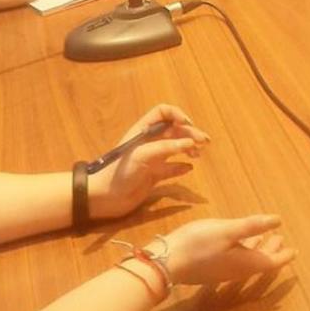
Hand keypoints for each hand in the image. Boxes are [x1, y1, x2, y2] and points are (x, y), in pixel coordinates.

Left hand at [87, 104, 210, 219]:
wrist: (104, 197)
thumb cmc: (120, 171)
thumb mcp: (143, 155)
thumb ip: (167, 148)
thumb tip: (190, 143)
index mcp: (143, 131)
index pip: (163, 113)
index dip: (177, 114)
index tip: (188, 124)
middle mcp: (149, 142)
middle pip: (173, 131)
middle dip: (189, 133)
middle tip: (205, 142)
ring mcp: (152, 159)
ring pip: (175, 148)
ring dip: (188, 148)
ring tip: (199, 154)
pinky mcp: (153, 175)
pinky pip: (171, 168)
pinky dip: (181, 166)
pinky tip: (189, 168)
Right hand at [165, 215, 295, 285]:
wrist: (167, 262)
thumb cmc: (199, 244)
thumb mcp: (227, 230)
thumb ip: (253, 226)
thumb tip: (279, 222)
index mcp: (245, 262)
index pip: (271, 261)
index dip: (284, 255)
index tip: (295, 250)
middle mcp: (237, 270)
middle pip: (260, 261)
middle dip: (272, 249)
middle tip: (281, 239)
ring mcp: (224, 270)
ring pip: (248, 260)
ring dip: (258, 248)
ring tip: (266, 238)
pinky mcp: (212, 268)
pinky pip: (236, 259)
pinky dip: (244, 249)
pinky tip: (239, 242)